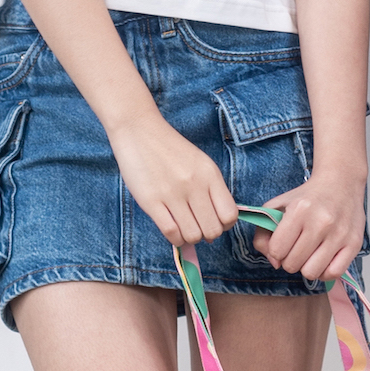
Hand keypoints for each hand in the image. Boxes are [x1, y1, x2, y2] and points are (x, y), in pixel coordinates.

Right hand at [108, 115, 238, 247]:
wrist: (139, 131)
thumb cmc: (171, 149)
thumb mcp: (200, 163)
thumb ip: (211, 189)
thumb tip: (218, 221)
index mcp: (210, 175)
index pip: (229, 214)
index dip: (224, 225)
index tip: (215, 222)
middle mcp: (194, 185)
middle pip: (212, 229)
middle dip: (207, 235)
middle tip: (198, 228)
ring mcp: (172, 194)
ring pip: (192, 235)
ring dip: (190, 238)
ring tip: (184, 229)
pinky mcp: (151, 201)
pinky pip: (170, 232)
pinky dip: (175, 239)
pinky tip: (173, 232)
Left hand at [254, 171, 366, 281]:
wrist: (341, 183)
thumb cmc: (307, 197)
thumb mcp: (277, 207)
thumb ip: (263, 234)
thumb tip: (275, 262)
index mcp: (299, 210)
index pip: (277, 250)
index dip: (276, 250)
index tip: (283, 243)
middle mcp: (320, 222)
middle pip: (292, 264)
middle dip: (290, 260)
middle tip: (297, 247)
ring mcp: (339, 234)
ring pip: (311, 272)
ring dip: (307, 267)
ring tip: (310, 254)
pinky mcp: (354, 243)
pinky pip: (333, 273)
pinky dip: (325, 272)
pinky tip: (323, 260)